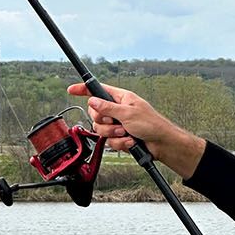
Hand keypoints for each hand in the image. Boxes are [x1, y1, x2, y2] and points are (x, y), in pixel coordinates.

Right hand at [66, 82, 204, 177]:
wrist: (162, 144)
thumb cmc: (152, 124)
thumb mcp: (128, 113)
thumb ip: (108, 107)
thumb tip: (92, 101)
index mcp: (121, 98)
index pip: (98, 90)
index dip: (84, 90)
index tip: (72, 89)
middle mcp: (118, 110)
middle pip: (96, 114)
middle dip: (105, 121)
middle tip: (117, 123)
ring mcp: (118, 124)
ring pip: (101, 130)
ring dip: (114, 134)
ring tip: (127, 133)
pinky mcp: (120, 137)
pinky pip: (109, 141)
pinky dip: (120, 142)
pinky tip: (130, 141)